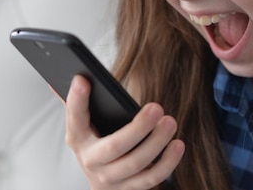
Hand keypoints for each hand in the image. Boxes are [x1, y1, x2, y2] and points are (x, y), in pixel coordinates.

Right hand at [65, 75, 184, 189]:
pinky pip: (150, 179)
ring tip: (170, 122)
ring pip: (136, 163)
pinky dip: (167, 163)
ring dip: (156, 143)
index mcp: (77, 138)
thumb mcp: (86, 124)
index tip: (83, 80)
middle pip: (115, 146)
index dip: (77, 100)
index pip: (75, 117)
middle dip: (138, 128)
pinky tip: (177, 145)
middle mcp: (91, 160)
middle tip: (157, 108)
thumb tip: (81, 74)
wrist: (100, 181)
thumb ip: (83, 102)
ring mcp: (109, 178)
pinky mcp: (128, 189)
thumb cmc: (97, 141)